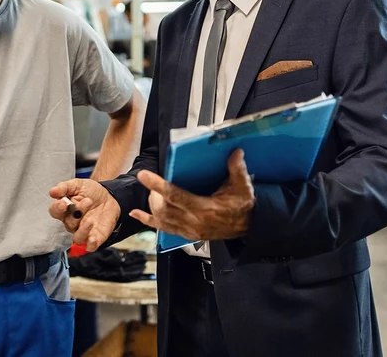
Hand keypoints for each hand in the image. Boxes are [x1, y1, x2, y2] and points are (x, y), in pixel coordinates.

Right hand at [49, 179, 121, 250]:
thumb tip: (52, 192)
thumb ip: (64, 187)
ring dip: (83, 230)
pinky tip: (93, 238)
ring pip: (77, 238)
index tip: (63, 203)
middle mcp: (72, 222)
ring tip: (90, 220)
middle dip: (77, 213)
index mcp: (65, 209)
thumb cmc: (91, 192)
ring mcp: (83, 231)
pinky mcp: (95, 237)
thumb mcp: (77, 185)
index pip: (55, 212)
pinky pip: (90, 246)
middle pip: (69, 223)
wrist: (110, 196)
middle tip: (87, 201)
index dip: (57, 209)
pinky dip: (90, 244)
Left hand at [129, 149, 254, 240]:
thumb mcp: (243, 187)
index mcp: (206, 209)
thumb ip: (237, 169)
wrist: (249, 226)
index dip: (157, 185)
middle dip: (154, 194)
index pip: (175, 196)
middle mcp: (195, 221)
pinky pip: (163, 229)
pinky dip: (148, 221)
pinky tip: (137, 214)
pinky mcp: (187, 234)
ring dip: (151, 206)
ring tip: (151, 193)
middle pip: (164, 209)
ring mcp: (190, 230)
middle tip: (152, 183)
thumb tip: (235, 152)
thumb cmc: (243, 206)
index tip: (144, 175)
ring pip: (161, 220)